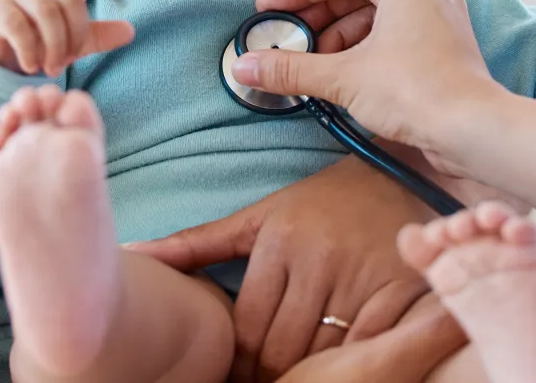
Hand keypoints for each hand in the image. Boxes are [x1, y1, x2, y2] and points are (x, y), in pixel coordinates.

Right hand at [0, 0, 133, 75]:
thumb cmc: (40, 38)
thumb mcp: (74, 40)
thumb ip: (100, 35)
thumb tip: (130, 31)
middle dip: (75, 33)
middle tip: (69, 60)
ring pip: (45, 11)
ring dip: (54, 45)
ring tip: (53, 68)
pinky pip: (18, 26)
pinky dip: (29, 50)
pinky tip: (32, 66)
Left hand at [126, 157, 439, 381]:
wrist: (402, 174)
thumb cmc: (323, 203)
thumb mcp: (260, 216)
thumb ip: (198, 243)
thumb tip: (133, 255)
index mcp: (279, 238)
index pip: (248, 327)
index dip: (240, 363)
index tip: (239, 375)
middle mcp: (318, 255)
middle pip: (283, 348)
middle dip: (271, 375)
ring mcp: (362, 274)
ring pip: (322, 354)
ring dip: (310, 373)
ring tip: (303, 377)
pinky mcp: (400, 289)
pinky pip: (366, 347)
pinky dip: (351, 363)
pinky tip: (342, 365)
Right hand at [234, 0, 503, 157]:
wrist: (475, 131)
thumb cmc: (415, 91)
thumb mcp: (343, 78)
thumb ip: (292, 68)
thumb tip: (244, 67)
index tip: (268, 10)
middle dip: (318, 18)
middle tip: (287, 40)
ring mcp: (440, 19)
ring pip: (377, 16)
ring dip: (340, 37)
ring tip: (313, 65)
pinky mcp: (445, 48)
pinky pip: (395, 36)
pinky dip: (365, 50)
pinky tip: (344, 76)